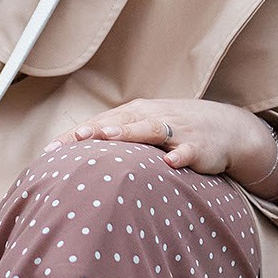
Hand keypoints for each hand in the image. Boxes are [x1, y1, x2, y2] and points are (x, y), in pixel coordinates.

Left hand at [44, 98, 277, 197]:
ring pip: (150, 130)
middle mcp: (152, 117)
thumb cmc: (174, 129)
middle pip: (120, 122)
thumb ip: (116, 138)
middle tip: (76, 139)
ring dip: (130, 133)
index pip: (100, 123)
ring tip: (110, 138)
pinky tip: (170, 163)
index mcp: (135, 114)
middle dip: (97, 130)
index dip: (77, 136)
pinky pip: (187, 150)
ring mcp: (176, 130)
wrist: (225, 127)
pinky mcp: (198, 146)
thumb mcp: (144, 128)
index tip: (52, 150)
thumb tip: (75, 156)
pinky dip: (179, 156)